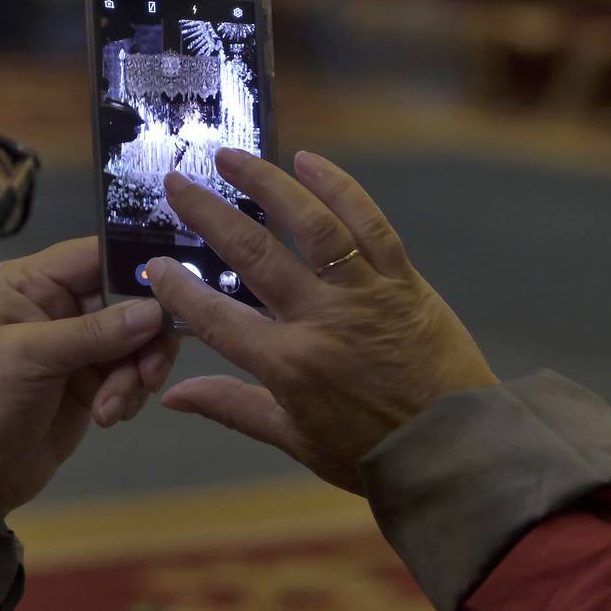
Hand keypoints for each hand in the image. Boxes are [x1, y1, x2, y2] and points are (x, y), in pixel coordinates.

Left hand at [0, 238, 178, 515]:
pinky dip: (128, 394)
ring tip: (112, 408)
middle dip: (144, 337)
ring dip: (134, 374)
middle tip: (149, 373)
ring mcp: (73, 346)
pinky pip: (128, 374)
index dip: (135, 268)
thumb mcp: (32, 357)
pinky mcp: (87, 382)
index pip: (94, 256)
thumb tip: (155, 310)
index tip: (173, 292)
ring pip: (134, 341)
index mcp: (30, 283)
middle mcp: (55, 307)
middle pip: (125, 300)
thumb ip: (95, 331)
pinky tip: (108, 416)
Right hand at [147, 149, 496, 493]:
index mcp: (289, 366)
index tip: (152, 262)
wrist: (458, 450)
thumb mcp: (297, 439)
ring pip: (311, 225)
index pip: (217, 318)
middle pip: (254, 255)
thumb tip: (173, 396)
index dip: (179, 288)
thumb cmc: (372, 453)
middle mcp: (322, 321)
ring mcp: (364, 294)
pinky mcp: (402, 280)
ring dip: (268, 184)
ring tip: (232, 157)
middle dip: (208, 215)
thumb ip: (233, 407)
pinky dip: (339, 188)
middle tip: (177, 184)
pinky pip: (369, 224)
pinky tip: (308, 162)